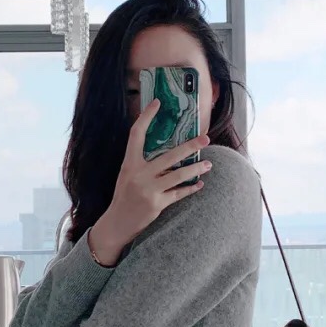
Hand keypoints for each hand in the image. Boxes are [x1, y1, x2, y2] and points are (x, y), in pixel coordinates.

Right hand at [88, 98, 211, 265]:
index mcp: (129, 163)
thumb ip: (143, 163)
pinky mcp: (156, 204)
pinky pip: (179, 193)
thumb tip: (167, 150)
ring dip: (196, 169)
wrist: (117, 223)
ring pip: (178, 175)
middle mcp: (139, 174)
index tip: (157, 103)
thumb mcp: (128, 175)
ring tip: (209, 164)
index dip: (146, 117)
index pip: (136, 134)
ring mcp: (148, 190)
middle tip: (205, 139)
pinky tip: (200, 184)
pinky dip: (191, 188)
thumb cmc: (124, 196)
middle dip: (190, 147)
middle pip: (169, 156)